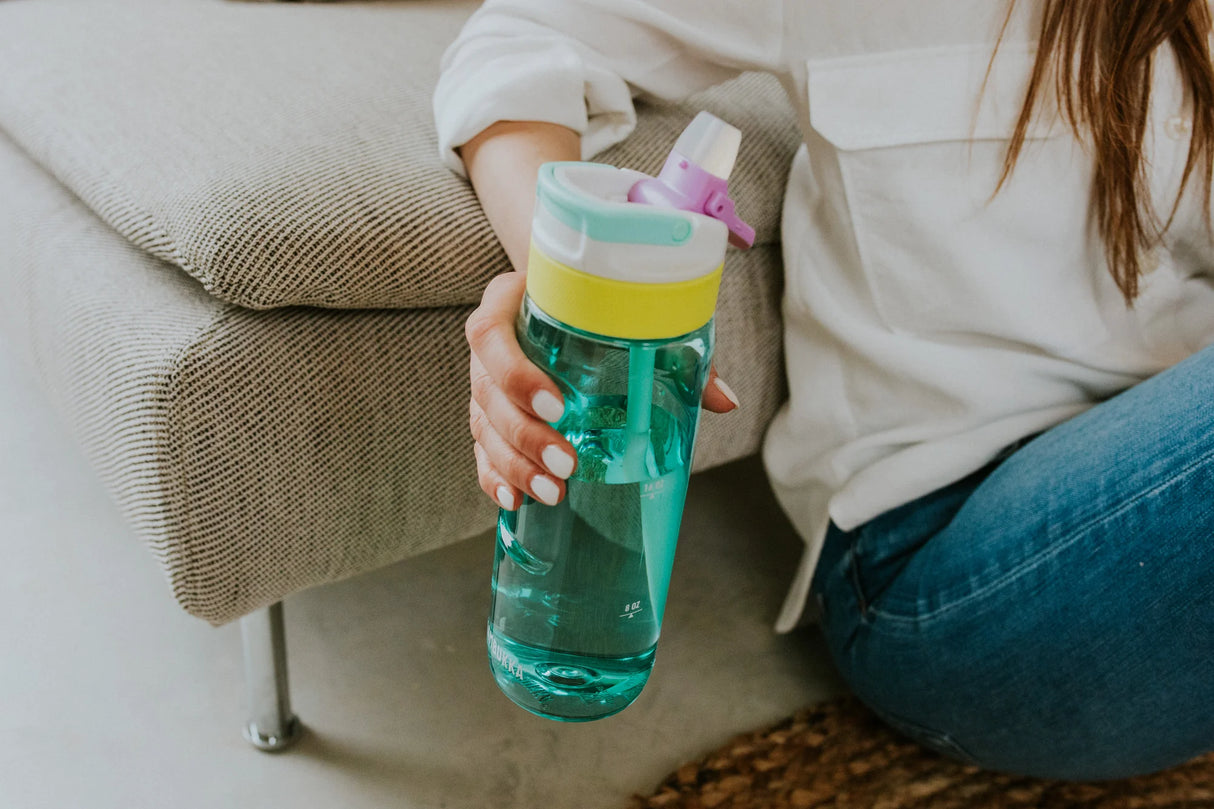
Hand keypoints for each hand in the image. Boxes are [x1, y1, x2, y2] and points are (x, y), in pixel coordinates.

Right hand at [466, 272, 739, 510]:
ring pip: (483, 426)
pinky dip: (495, 477)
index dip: (516, 374)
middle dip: (524, 436)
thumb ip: (678, 353)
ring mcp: (486, 379)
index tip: (558, 406)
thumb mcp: (638, 316)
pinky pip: (480, 449)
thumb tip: (725, 402)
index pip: (490, 334)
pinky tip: (515, 500)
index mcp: (513, 299)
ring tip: (553, 493)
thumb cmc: (607, 305)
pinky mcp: (489, 412)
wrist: (577, 294)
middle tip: (567, 464)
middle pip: (487, 392)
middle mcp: (491, 340)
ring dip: (514, 464)